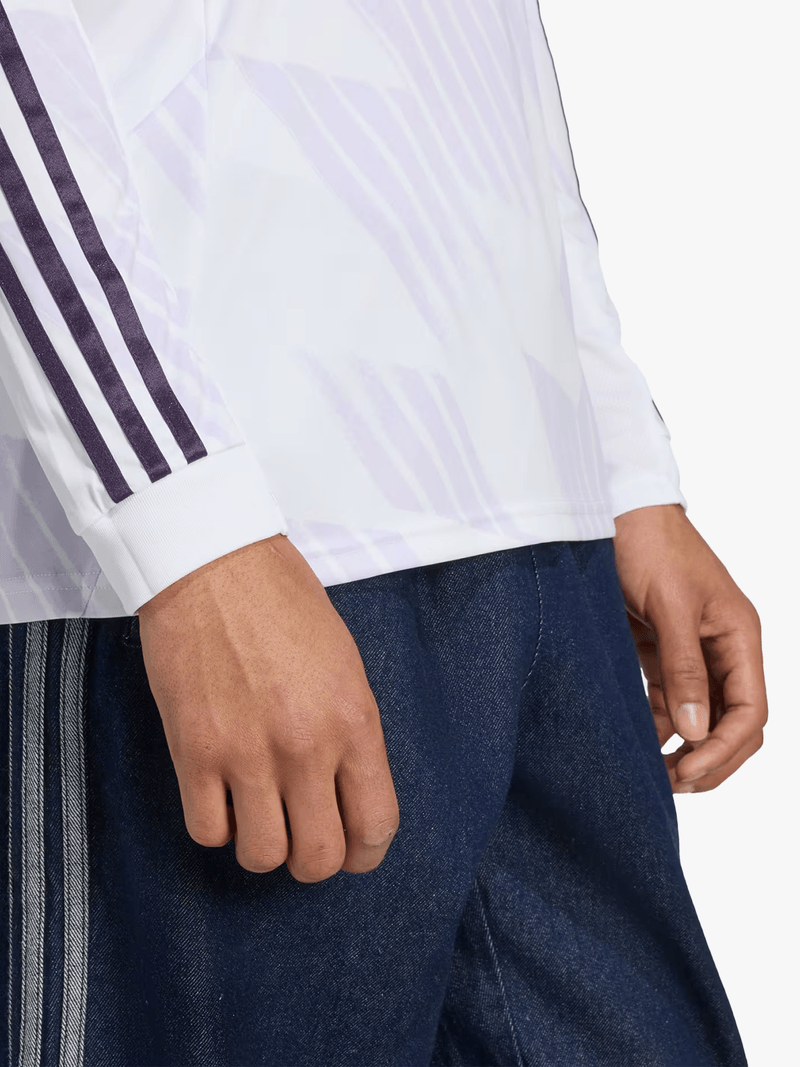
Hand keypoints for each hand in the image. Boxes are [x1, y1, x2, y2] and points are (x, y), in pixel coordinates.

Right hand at [135, 533, 399, 880]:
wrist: (215, 564)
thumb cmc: (284, 604)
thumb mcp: (345, 665)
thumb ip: (350, 733)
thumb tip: (344, 791)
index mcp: (354, 722)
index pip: (376, 825)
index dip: (366, 852)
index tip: (353, 850)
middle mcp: (306, 747)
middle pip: (320, 858)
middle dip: (313, 860)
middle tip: (302, 837)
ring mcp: (247, 753)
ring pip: (263, 857)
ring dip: (263, 846)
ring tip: (259, 815)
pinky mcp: (194, 751)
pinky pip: (207, 832)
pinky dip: (217, 825)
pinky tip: (221, 797)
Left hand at [612, 504, 767, 793]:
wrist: (615, 512)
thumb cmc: (650, 545)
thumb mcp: (670, 606)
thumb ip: (683, 668)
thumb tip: (695, 730)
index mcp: (740, 636)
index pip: (750, 712)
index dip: (725, 749)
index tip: (689, 772)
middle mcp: (723, 648)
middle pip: (732, 722)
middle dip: (709, 758)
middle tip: (672, 784)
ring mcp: (692, 651)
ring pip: (700, 716)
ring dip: (682, 747)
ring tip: (653, 773)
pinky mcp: (660, 649)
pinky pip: (668, 698)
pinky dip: (656, 723)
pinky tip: (638, 740)